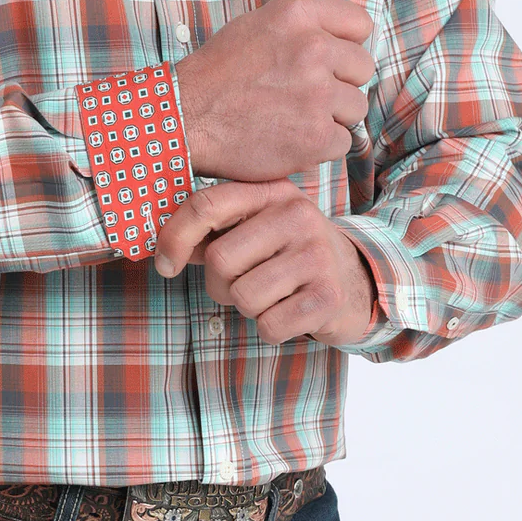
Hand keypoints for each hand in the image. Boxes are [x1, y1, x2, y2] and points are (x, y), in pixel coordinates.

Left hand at [153, 179, 376, 346]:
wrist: (356, 280)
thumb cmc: (287, 254)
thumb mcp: (254, 228)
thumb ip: (211, 231)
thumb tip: (164, 251)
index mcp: (271, 191)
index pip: (206, 205)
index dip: (174, 238)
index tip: (165, 265)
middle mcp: (297, 215)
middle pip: (219, 259)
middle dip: (219, 283)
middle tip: (241, 284)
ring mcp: (316, 255)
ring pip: (243, 296)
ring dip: (247, 308)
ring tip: (271, 296)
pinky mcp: (328, 295)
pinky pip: (269, 325)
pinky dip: (270, 329)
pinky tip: (289, 312)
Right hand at [174, 0, 375, 181]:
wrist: (184, 118)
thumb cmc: (216, 75)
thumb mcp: (256, 25)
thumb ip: (303, 27)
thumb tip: (343, 41)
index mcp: (297, 14)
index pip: (360, 25)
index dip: (345, 46)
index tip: (329, 61)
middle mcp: (312, 48)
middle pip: (362, 68)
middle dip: (339, 84)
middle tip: (304, 95)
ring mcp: (316, 94)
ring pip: (356, 107)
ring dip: (331, 117)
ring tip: (294, 118)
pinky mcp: (316, 136)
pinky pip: (343, 142)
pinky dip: (320, 147)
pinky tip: (291, 140)